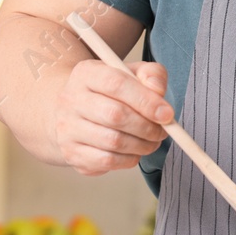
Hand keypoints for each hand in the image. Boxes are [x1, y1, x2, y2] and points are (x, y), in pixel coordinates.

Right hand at [52, 59, 172, 174]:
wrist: (76, 112)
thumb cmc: (111, 92)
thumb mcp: (131, 73)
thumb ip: (151, 75)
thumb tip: (158, 92)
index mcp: (86, 73)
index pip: (116, 83)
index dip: (146, 100)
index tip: (167, 114)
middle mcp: (71, 100)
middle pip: (115, 115)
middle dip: (147, 127)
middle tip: (163, 131)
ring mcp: (67, 128)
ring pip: (113, 142)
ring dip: (142, 145)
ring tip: (152, 141)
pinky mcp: (71, 153)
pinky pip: (107, 161)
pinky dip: (129, 159)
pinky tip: (135, 151)